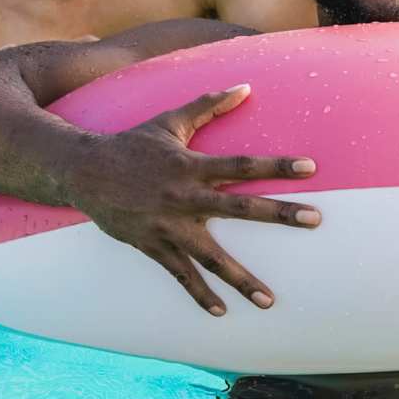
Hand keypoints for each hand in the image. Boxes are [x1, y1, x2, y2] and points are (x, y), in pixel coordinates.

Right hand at [61, 84, 319, 314]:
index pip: (243, 164)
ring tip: (269, 300)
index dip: (277, 165)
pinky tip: (220, 312)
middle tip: (315, 219)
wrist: (83, 172)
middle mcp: (185, 197)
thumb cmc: (133, 143)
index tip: (311, 167)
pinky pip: (180, 275)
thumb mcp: (171, 120)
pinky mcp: (152, 246)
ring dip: (241, 279)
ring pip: (211, 257)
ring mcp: (169, 225)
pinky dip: (199, 295)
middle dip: (279, 214)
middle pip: (240, 207)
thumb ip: (210, 105)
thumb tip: (246, 87)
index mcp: (192, 165)